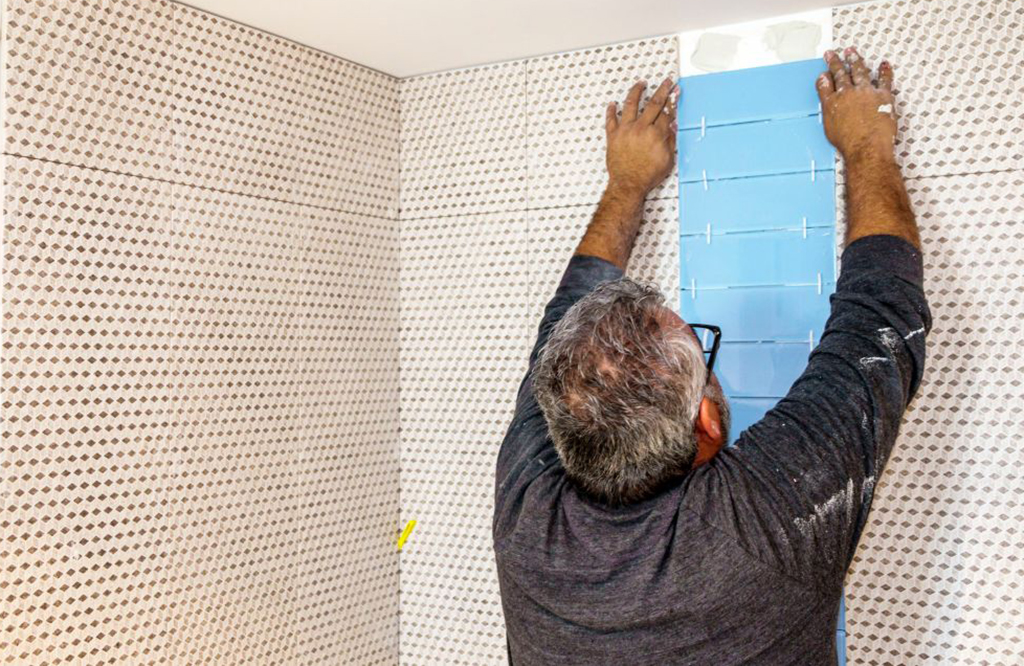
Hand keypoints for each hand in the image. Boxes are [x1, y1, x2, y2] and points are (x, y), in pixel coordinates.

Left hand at [605, 78, 677, 196]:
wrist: (628, 185)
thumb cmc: (647, 176)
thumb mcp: (667, 160)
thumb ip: (670, 141)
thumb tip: (672, 127)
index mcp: (656, 134)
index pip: (667, 112)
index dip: (673, 101)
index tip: (675, 93)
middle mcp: (641, 128)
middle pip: (653, 103)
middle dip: (662, 90)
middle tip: (666, 82)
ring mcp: (626, 131)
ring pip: (631, 104)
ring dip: (637, 92)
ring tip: (640, 84)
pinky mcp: (613, 136)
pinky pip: (610, 120)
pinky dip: (611, 111)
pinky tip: (612, 104)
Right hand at [817, 47, 897, 163]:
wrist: (867, 148)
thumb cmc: (849, 144)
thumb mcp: (830, 129)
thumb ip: (829, 112)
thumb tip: (830, 104)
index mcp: (832, 104)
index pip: (825, 85)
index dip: (824, 77)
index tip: (824, 72)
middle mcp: (847, 94)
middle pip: (840, 73)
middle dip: (835, 62)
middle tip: (832, 54)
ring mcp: (865, 93)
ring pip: (859, 71)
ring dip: (855, 60)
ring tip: (852, 53)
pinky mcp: (883, 96)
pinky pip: (885, 79)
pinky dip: (885, 71)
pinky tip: (884, 64)